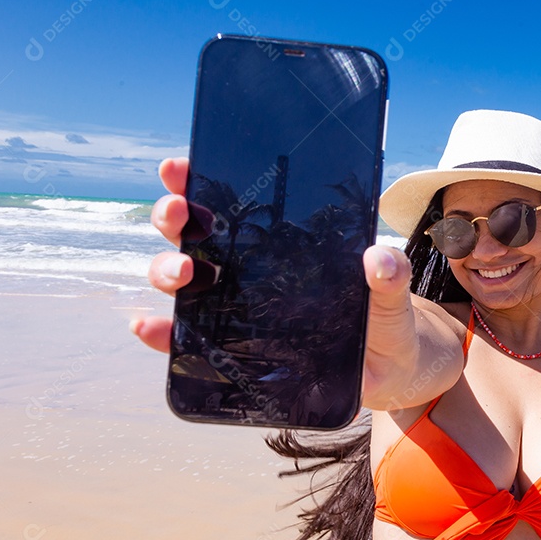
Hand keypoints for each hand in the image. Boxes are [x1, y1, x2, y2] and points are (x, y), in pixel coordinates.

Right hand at [130, 159, 420, 402]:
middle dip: (175, 218)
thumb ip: (390, 277)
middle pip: (193, 233)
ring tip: (183, 274)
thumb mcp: (392, 296)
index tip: (179, 168)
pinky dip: (163, 332)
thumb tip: (377, 258)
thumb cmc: (385, 321)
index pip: (231, 201)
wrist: (388, 372)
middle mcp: (249, 268)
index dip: (197, 180)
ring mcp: (238, 308)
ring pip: (183, 279)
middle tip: (181, 215)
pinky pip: (188, 340)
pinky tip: (148, 327)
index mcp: (281, 242)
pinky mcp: (235, 350)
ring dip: (167, 270)